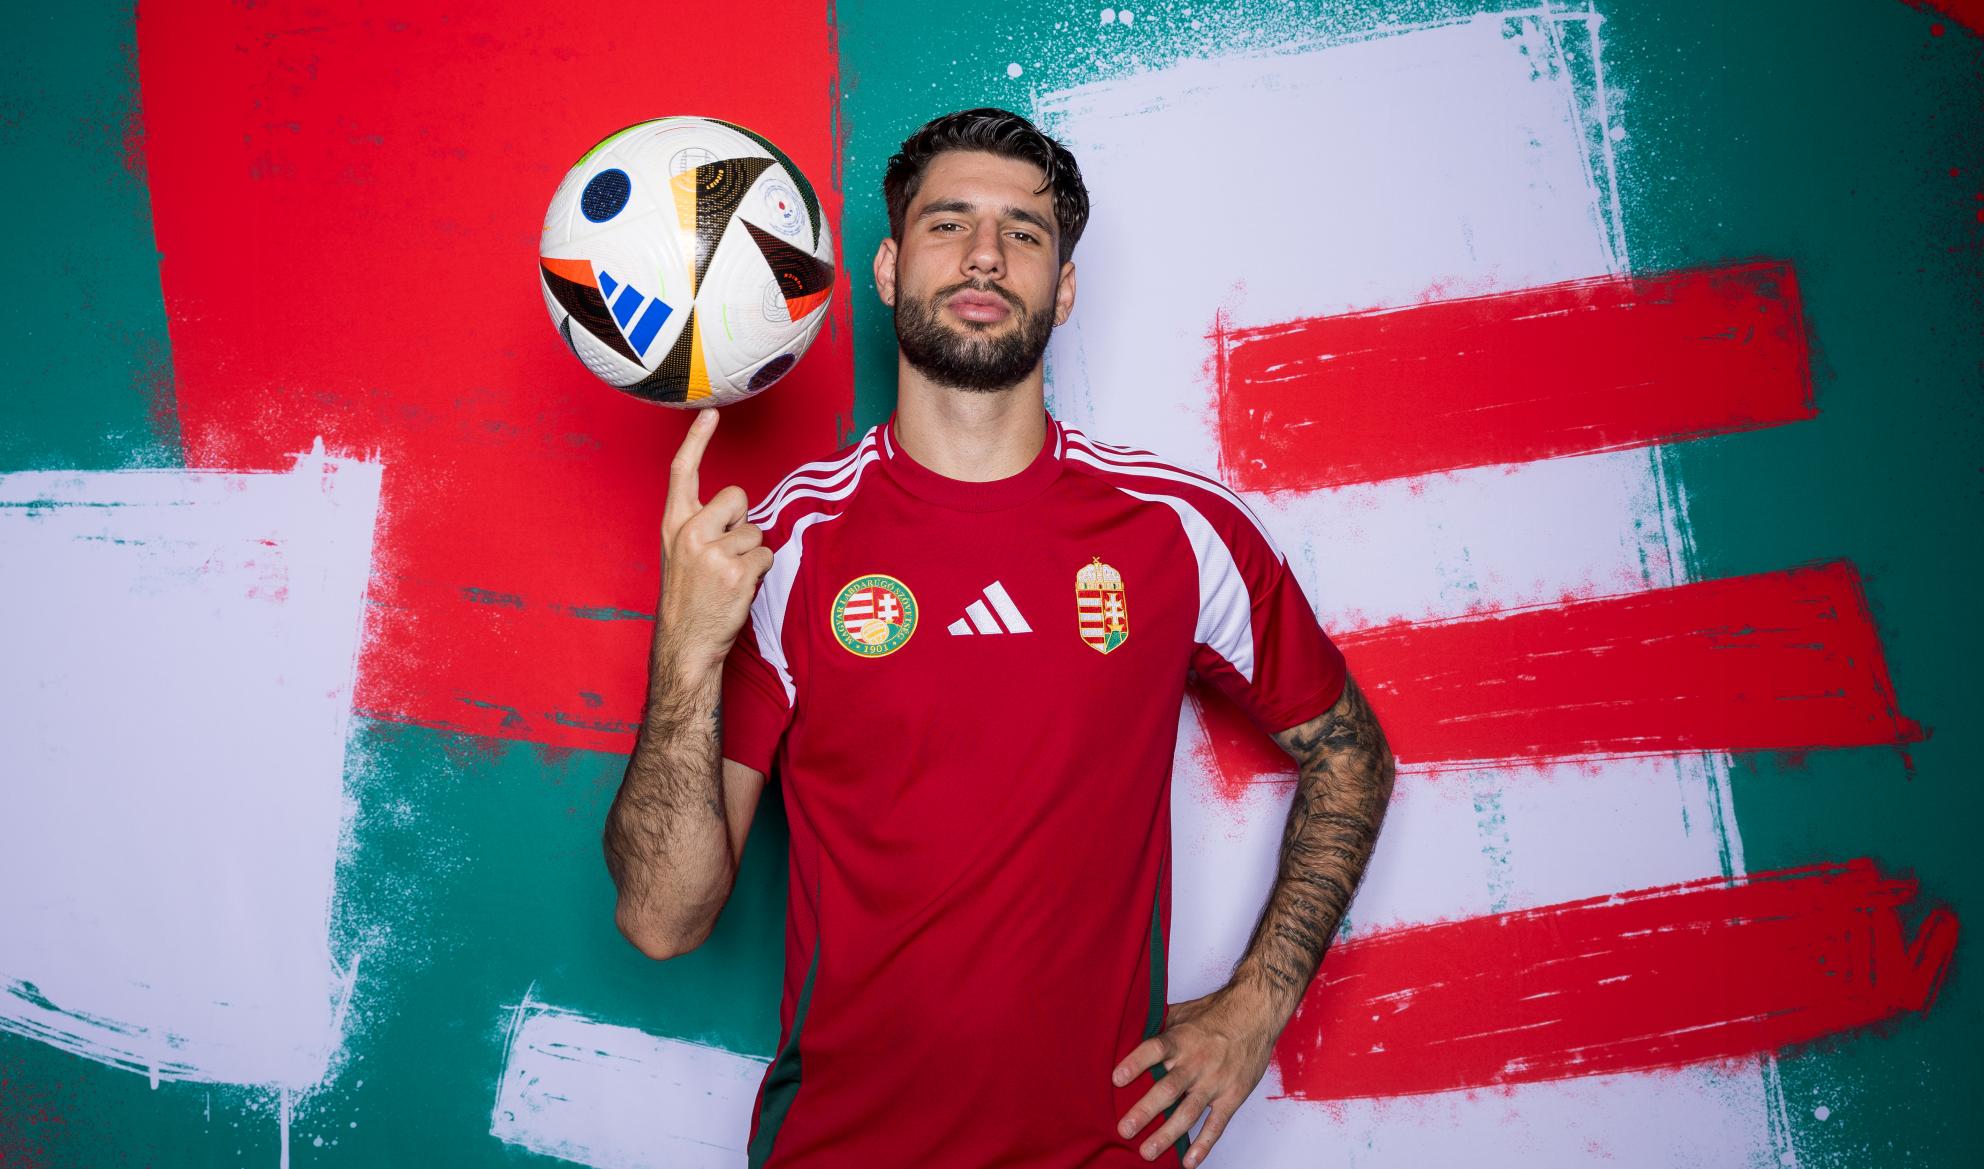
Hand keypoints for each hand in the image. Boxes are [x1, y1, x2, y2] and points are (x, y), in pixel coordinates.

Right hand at [657, 409, 772, 668]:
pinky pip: (766, 555)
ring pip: (756, 532)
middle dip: (741, 521)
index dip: (697, 440)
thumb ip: (700, 525)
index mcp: (674, 525)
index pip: (682, 472)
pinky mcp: (735, 572)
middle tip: (726, 554)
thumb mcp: (680, 554)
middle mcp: (690, 532)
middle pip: (738, 497)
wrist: (685, 643)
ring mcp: (712, 552)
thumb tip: (736, 509)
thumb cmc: (688, 598)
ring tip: (729, 578)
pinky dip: (760, 572)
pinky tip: (740, 588)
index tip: (710, 414)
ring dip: (751, 555)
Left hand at [1112, 986, 1277, 1166]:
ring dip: (1167, 1134)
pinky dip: (1204, 1144)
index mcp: (1181, 1039)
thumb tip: (1130, 1029)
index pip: (1154, 1050)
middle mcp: (1196, 1063)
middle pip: (1168, 1089)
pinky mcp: (1232, 1096)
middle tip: (1125, 1129)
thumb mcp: (1184, 1012)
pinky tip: (1189, 1161)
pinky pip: (1216, 1124)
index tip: (1116, 1080)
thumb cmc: (1215, 1013)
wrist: (1255, 1015)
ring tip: (1147, 1152)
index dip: (1135, 1064)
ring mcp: (1214, 1082)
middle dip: (1145, 1111)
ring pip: (1188, 1112)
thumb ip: (1159, 1026)